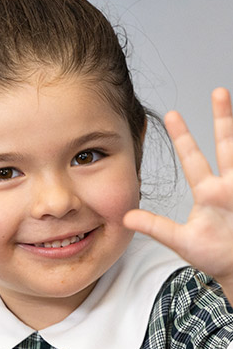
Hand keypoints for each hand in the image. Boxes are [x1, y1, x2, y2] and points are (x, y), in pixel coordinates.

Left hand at [124, 88, 232, 287]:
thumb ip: (156, 227)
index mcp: (209, 193)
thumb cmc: (215, 257)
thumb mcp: (182, 241)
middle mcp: (228, 186)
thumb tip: (126, 217)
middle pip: (226, 145)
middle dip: (222, 118)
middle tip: (218, 91)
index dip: (183, 137)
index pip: (193, 158)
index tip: (172, 113)